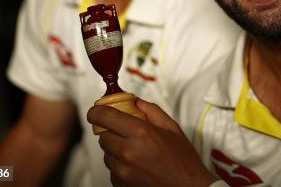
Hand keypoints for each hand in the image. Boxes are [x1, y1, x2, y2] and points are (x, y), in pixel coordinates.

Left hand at [87, 99, 217, 186]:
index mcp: (141, 132)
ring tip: (138, 152)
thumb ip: (151, 110)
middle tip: (128, 133)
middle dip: (112, 132)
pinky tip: (138, 166)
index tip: (97, 110)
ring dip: (116, 150)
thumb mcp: (172, 128)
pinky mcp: (121, 185)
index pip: (104, 116)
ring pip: (106, 154)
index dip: (97, 111)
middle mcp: (128, 151)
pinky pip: (112, 170)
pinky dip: (120, 165)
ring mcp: (122, 171)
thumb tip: (134, 101)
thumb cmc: (184, 161)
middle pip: (103, 136)